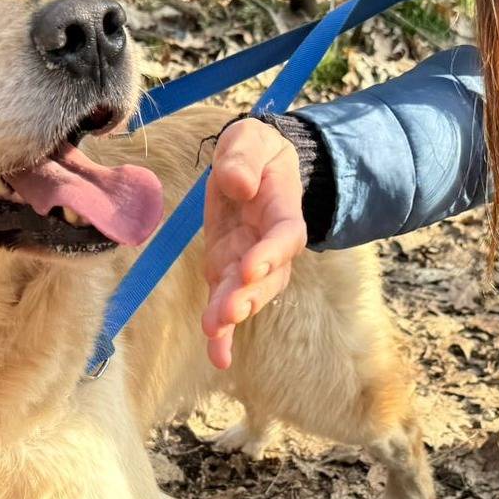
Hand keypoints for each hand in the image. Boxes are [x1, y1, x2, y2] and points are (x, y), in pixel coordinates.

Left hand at [202, 117, 307, 368]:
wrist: (251, 167)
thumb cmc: (254, 151)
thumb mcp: (249, 140)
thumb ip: (243, 157)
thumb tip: (239, 183)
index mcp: (283, 212)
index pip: (283, 236)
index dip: (270, 254)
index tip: (250, 268)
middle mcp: (271, 246)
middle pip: (268, 278)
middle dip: (249, 296)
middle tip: (230, 312)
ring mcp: (249, 264)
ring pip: (246, 296)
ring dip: (231, 316)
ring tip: (214, 332)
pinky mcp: (226, 274)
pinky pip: (224, 306)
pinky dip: (222, 334)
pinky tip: (218, 358)